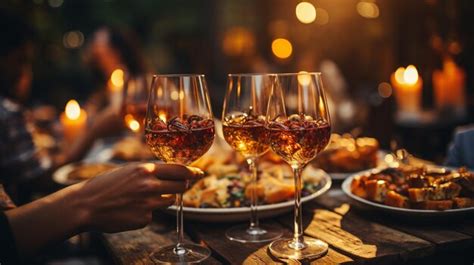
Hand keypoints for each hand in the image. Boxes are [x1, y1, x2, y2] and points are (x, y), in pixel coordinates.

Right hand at [75, 162, 202, 232]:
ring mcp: (148, 204)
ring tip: (143, 198)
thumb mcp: (128, 170)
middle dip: (183, 186)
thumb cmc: (104, 186)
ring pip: (169, 201)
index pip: (178, 169)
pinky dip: (146, 213)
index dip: (191, 172)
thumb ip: (148, 172)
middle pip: (181, 186)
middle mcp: (150, 185)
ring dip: (163, 199)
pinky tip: (130, 210)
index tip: (199, 173)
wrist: (85, 205)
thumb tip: (168, 173)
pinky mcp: (144, 219)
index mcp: (145, 169)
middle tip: (179, 187)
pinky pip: (153, 214)